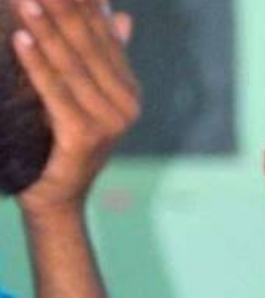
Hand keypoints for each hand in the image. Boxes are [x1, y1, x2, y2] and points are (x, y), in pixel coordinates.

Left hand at [11, 0, 138, 216]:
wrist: (56, 196)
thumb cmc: (61, 143)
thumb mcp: (82, 96)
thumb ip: (101, 58)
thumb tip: (120, 15)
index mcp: (129, 91)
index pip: (103, 37)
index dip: (83, 5)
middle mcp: (127, 105)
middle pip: (89, 47)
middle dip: (62, 9)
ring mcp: (111, 122)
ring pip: (71, 66)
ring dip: (45, 30)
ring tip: (25, 1)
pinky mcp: (87, 135)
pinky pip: (55, 91)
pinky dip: (36, 63)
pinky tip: (20, 39)